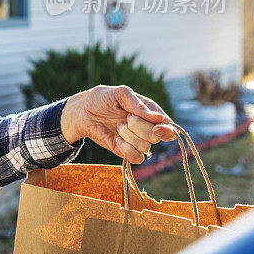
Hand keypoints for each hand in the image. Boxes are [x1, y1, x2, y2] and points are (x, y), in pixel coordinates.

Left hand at [60, 85, 176, 163]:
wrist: (83, 112)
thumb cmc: (103, 99)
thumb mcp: (120, 94)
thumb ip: (138, 104)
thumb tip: (159, 118)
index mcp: (151, 113)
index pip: (169, 126)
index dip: (166, 130)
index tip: (156, 128)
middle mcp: (147, 128)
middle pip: (156, 137)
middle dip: (139, 127)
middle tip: (125, 118)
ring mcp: (137, 140)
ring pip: (145, 147)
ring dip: (128, 136)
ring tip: (118, 125)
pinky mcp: (127, 151)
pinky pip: (137, 159)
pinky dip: (127, 150)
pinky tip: (117, 140)